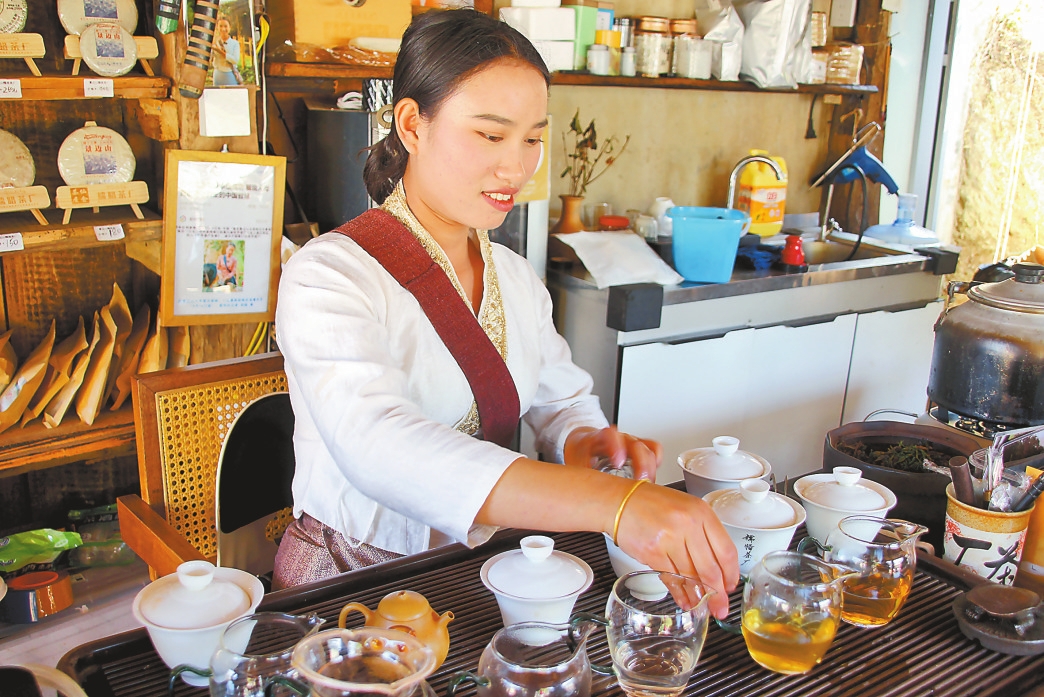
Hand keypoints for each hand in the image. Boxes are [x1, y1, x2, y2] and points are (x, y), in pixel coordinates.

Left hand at [564, 426, 661, 481]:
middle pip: (636, 444)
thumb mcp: (575, 462)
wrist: (584, 443)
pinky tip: (651, 478)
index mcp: (600, 438)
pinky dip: (656, 463)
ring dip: (650, 468)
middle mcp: (619, 438)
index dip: (616, 447)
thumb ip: (581, 476)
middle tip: (640, 480)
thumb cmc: (581, 453)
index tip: (618, 462)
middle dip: (641, 463)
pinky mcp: (640, 449)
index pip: (610, 435)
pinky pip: (654, 450)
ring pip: (648, 448)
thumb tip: (585, 495)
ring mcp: (632, 442)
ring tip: (647, 485)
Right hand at [614, 483, 739, 618]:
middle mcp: (688, 524)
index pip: (726, 550)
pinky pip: (671, 578)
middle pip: (710, 568)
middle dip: (718, 594)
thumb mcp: (685, 508)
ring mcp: (670, 538)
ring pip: (691, 576)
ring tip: (703, 607)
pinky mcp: (653, 552)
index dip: (731, 574)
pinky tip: (684, 600)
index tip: (731, 586)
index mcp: (701, 512)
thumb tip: (718, 566)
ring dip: (698, 597)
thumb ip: (704, 531)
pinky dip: (679, 593)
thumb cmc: (652, 504)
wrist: (620, 501)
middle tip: (721, 607)